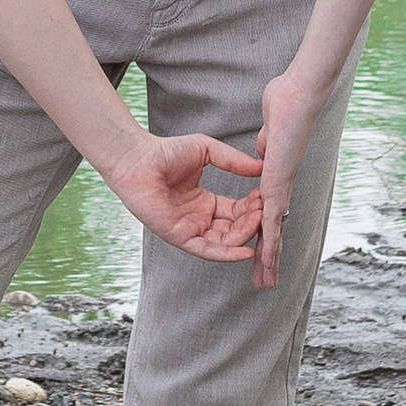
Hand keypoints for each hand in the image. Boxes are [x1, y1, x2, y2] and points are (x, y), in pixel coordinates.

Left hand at [96, 129, 266, 263]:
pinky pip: (207, 251)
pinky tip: (245, 252)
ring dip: (244, 236)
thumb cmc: (165, 152)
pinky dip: (227, 254)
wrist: (138, 158)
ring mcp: (189, 229)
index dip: (252, 208)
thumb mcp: (207, 151)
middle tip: (267, 213)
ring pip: (224, 241)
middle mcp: (198, 219)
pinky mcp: (179, 237)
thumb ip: (233, 161)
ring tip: (259, 224)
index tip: (267, 199)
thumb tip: (259, 167)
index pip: (235, 212)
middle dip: (252, 224)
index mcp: (204, 202)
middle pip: (233, 229)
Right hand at [250, 70, 330, 288]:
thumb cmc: (287, 102)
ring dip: (270, 260)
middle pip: (274, 230)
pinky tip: (265, 262)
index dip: (262, 233)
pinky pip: (272, 222)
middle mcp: (281, 187)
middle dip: (268, 256)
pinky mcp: (278, 187)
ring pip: (275, 234)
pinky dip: (269, 244)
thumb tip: (263, 148)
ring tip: (266, 284)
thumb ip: (265, 143)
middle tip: (265, 280)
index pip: (268, 213)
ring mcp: (281, 188)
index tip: (257, 248)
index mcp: (276, 176)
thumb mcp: (269, 130)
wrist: (299, 94)